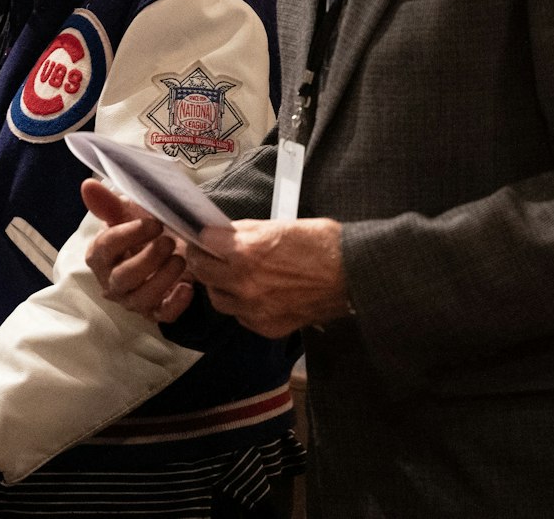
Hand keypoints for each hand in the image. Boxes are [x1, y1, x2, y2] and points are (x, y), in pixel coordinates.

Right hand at [82, 178, 194, 322]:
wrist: (167, 249)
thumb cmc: (142, 231)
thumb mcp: (128, 213)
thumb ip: (108, 203)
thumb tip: (88, 185)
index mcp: (100, 256)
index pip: (105, 248)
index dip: (128, 235)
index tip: (153, 223)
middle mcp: (111, 281)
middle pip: (123, 278)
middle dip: (148, 259)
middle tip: (169, 241)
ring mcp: (132, 300)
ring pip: (141, 299)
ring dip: (163, 278)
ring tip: (180, 259)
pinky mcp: (154, 312)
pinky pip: (162, 315)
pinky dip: (176, 304)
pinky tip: (187, 287)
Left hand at [185, 217, 349, 338]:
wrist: (354, 275)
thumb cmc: (323, 244)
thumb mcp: (278, 226)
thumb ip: (244, 232)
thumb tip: (222, 233)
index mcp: (246, 253)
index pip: (202, 245)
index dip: (199, 238)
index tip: (199, 237)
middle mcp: (245, 284)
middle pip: (203, 273)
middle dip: (203, 261)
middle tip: (209, 254)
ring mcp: (255, 309)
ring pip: (218, 299)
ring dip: (220, 285)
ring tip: (233, 274)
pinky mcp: (267, 326)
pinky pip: (240, 316)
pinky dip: (242, 304)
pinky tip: (255, 292)